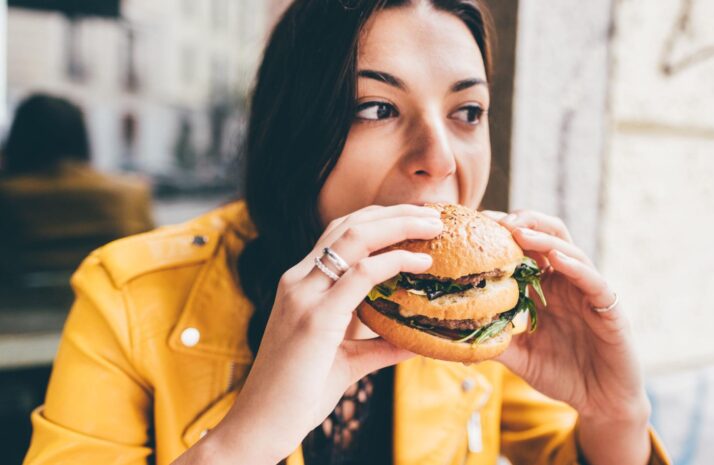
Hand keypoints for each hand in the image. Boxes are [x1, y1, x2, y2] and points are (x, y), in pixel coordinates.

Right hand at [199, 205, 442, 463]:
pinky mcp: (315, 318)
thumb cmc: (299, 393)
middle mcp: (299, 281)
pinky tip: (421, 263)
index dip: (380, 219)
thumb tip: (415, 341)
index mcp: (302, 285)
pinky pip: (360, 275)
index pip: (341, 234)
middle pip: (350, 225)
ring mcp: (304, 295)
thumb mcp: (346, 361)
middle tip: (434, 213)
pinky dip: (394, 262)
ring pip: (355, 237)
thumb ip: (378, 346)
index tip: (417, 219)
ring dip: (399, 225)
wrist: (260, 425)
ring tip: (434, 225)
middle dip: (395, 212)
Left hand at [482, 209, 649, 422]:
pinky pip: (593, 281)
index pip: (525, 250)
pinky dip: (575, 267)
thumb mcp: (521, 357)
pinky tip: (556, 259)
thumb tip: (458, 335)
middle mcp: (567, 283)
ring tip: (519, 231)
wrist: (601, 402)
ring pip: (570, 251)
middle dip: (524, 222)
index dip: (504, 234)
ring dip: (544, 238)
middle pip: (549, 237)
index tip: (478, 224)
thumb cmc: (563, 375)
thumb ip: (496, 342)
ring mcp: (588, 292)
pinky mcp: (609, 308)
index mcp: (545, 288)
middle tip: (497, 220)